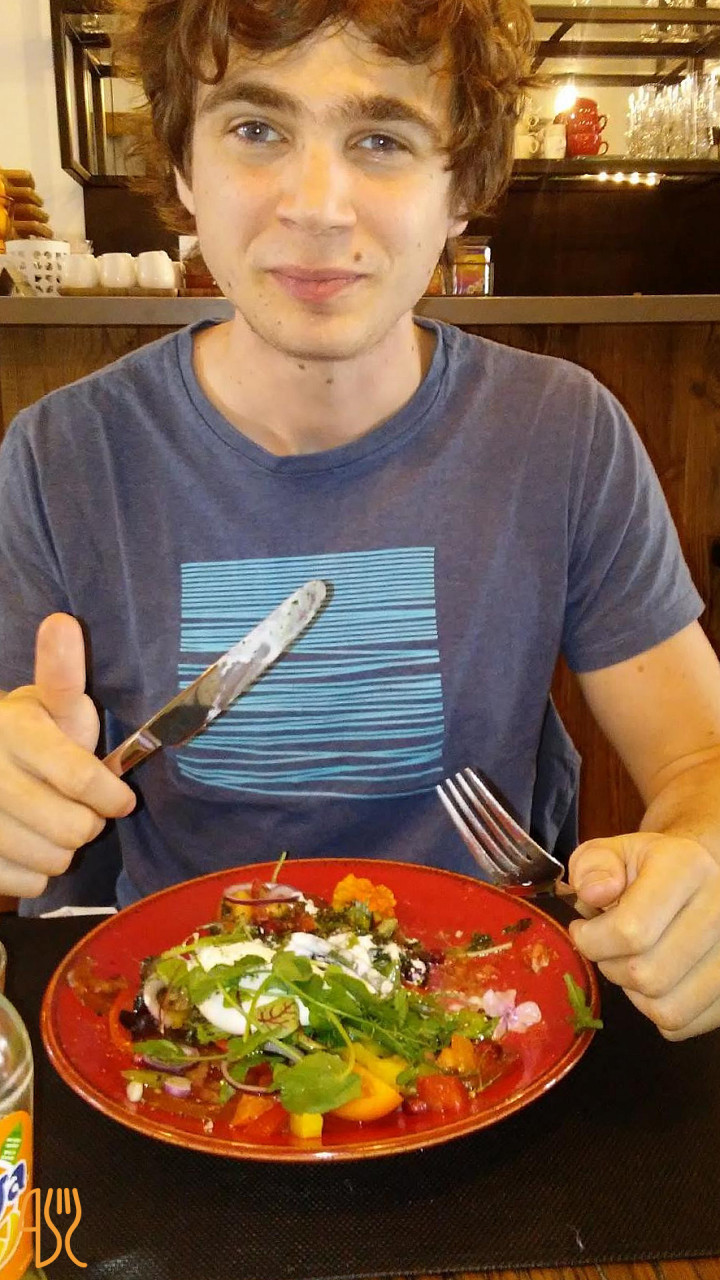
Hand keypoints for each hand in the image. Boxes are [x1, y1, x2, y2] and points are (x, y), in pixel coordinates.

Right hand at [0, 613, 134, 897]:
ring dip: (63, 849)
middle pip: (73, 829)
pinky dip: (36, 872)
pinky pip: (29, 885)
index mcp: (16, 732)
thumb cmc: (33, 734)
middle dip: (90, 822)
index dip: (111, 796)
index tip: (121, 798)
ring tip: (53, 822)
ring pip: (53, 861)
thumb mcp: (52, 703)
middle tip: (84, 809)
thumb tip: (63, 623)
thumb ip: (64, 673)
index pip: (81, 780)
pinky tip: (27, 844)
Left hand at [568, 831, 719, 1039]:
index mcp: (687, 868)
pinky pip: (684, 1023)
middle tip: (607, 946)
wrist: (701, 878)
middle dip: (611, 966)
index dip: (592, 939)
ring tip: (630, 961)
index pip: (631, 929)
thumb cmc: (648, 868)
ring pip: (668, 1008)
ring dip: (635, 994)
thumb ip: (592, 866)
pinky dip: (658, 1011)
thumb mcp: (611, 851)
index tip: (583, 929)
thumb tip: (593, 894)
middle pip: (647, 975)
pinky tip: (656, 979)